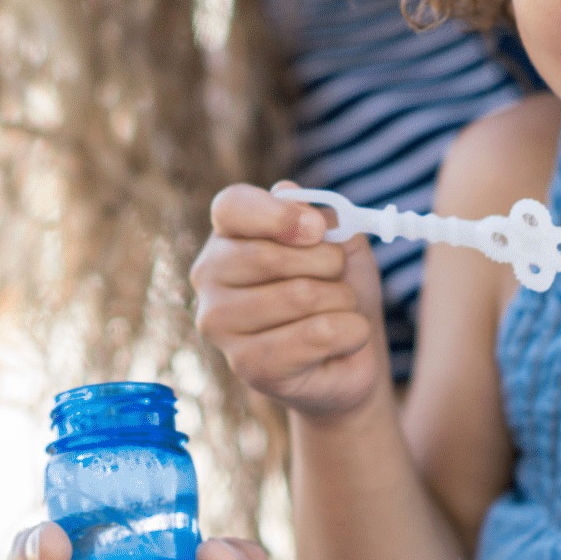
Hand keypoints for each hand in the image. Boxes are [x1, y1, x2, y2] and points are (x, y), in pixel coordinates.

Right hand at [190, 181, 388, 418]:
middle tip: (338, 277)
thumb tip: (287, 194)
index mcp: (227, 236)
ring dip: (343, 301)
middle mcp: (209, 277)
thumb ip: (322, 216)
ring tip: (338, 312)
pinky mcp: (248, 365)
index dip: (278, 214)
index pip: (231, 206)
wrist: (351, 357)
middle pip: (268, 255)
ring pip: (300, 296)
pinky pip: (316, 334)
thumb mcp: (342, 243)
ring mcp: (220, 324)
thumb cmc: (338, 291)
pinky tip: (343, 339)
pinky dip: (350, 332)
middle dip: (328, 263)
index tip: (318, 229)